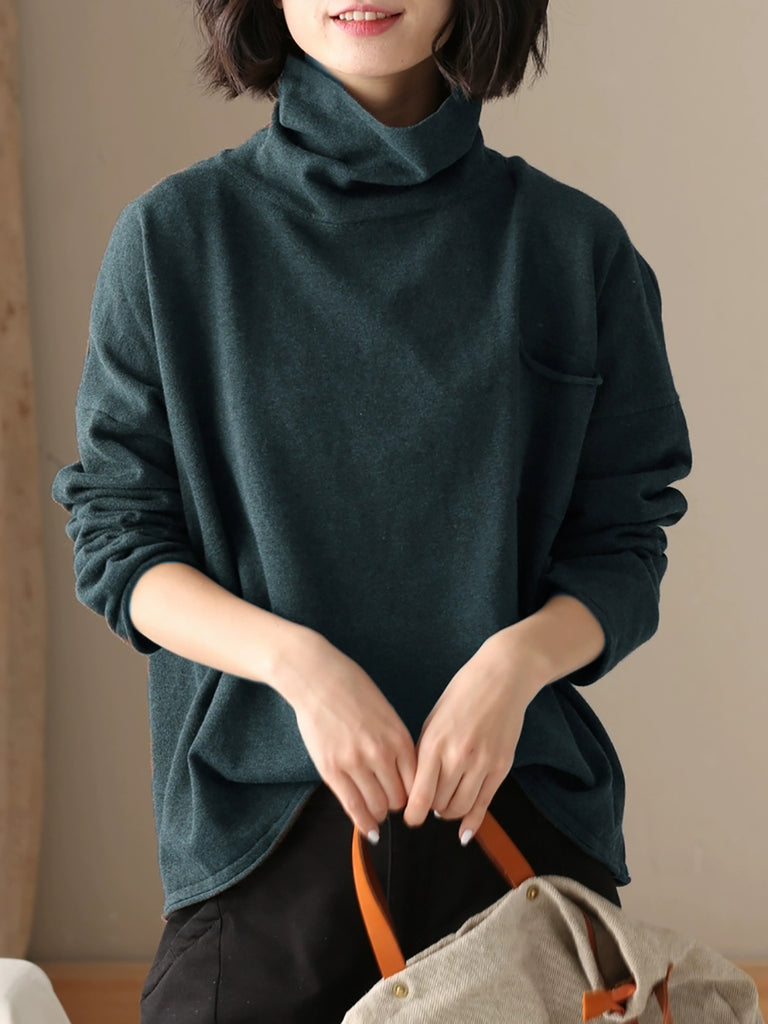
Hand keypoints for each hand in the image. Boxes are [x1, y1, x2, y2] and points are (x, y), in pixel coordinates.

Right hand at [283, 628, 417, 842]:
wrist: (318, 678)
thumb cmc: (354, 691)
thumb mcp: (387, 714)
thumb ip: (397, 745)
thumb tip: (406, 777)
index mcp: (399, 738)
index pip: (419, 783)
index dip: (416, 795)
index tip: (412, 799)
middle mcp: (380, 753)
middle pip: (399, 799)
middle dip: (397, 805)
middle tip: (391, 802)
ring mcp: (355, 763)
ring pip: (378, 806)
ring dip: (379, 812)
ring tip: (376, 809)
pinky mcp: (331, 769)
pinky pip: (352, 806)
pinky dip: (363, 823)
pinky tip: (369, 830)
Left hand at [402, 631, 546, 844]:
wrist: (502, 678)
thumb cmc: (462, 694)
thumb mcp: (433, 720)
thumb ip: (425, 754)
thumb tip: (417, 787)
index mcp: (434, 743)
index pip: (419, 795)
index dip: (412, 814)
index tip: (409, 817)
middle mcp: (458, 756)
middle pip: (439, 805)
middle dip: (431, 810)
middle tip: (429, 805)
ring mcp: (482, 763)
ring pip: (461, 808)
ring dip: (450, 813)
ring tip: (446, 805)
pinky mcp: (502, 767)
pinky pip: (485, 804)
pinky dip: (473, 822)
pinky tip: (465, 832)